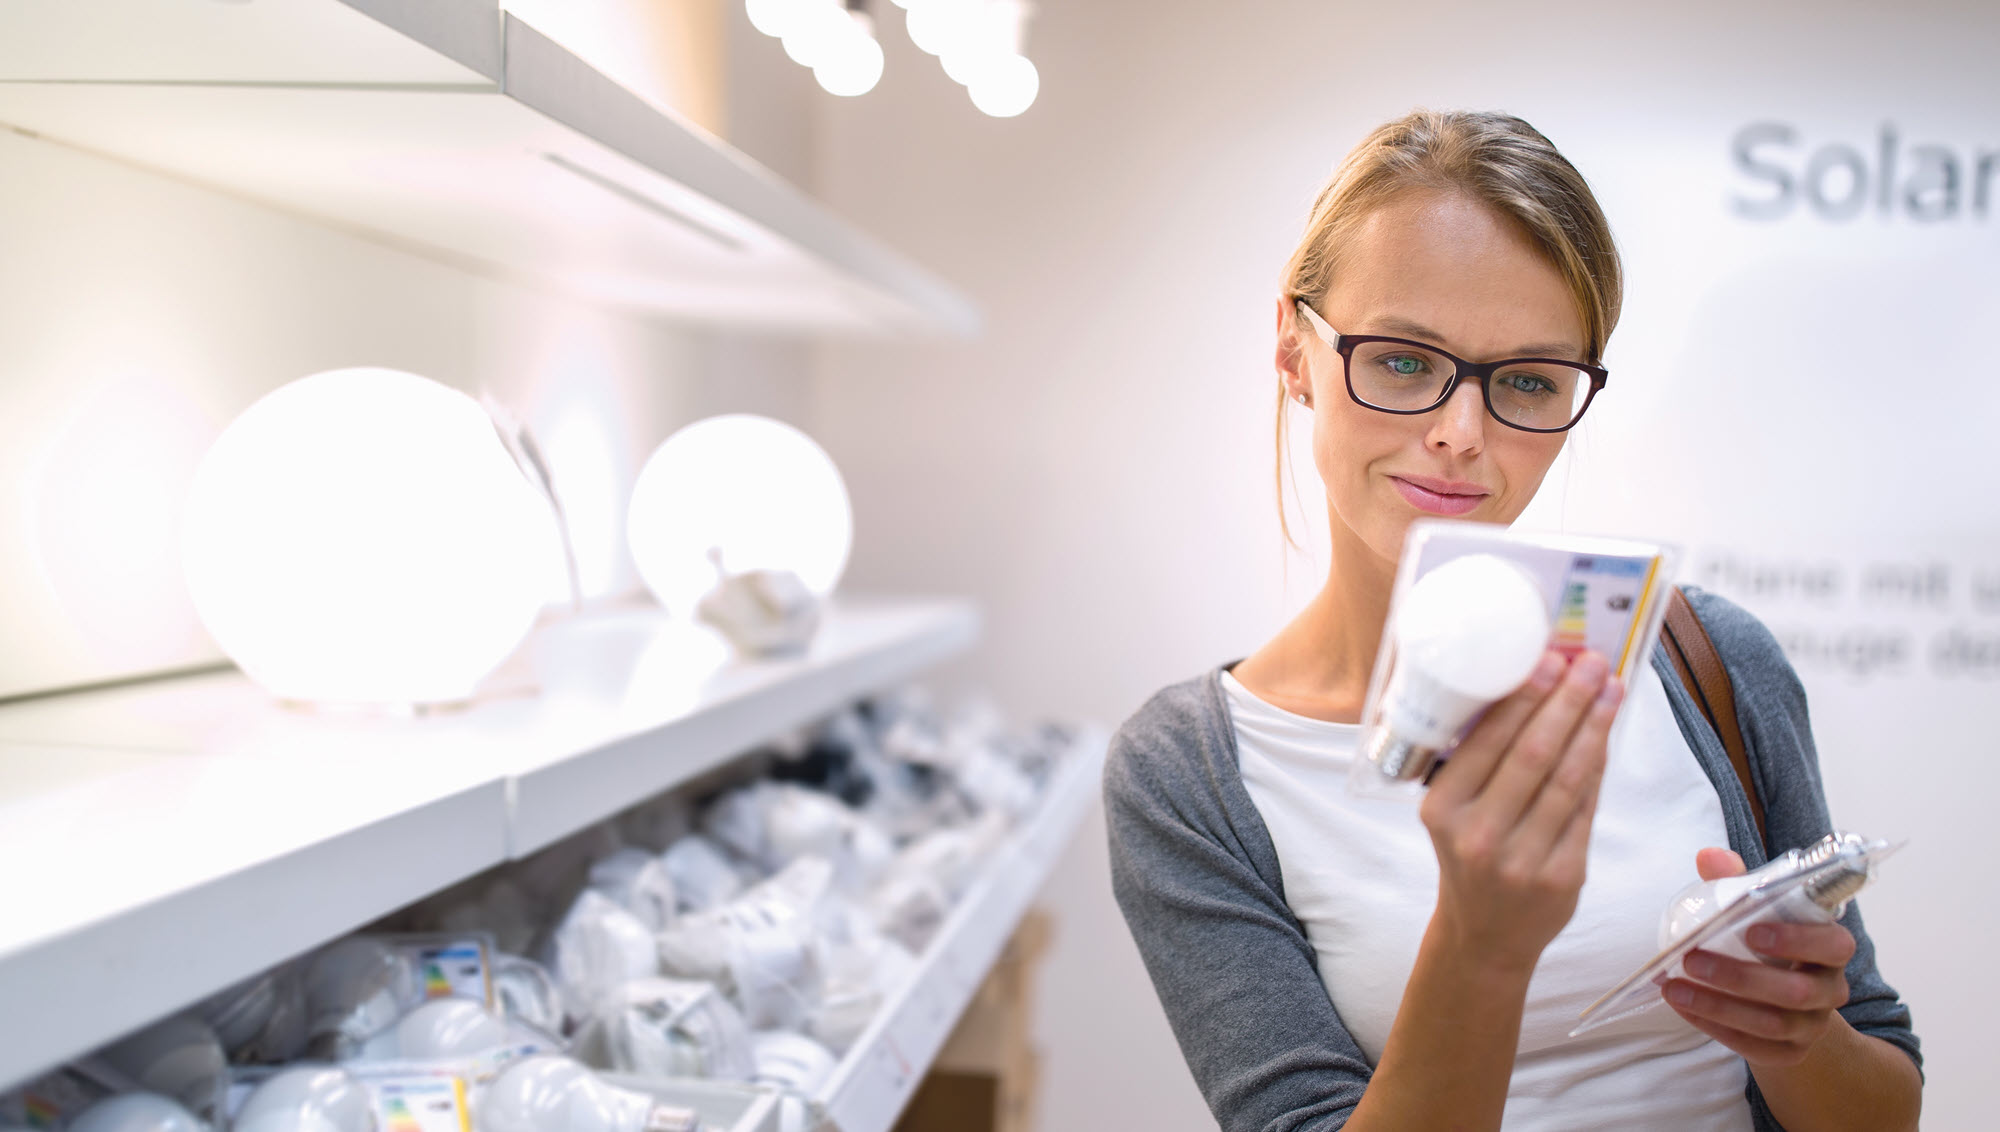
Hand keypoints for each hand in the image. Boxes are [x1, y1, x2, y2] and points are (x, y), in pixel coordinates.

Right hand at [1419, 650, 1622, 973]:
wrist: (1484, 936)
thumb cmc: (1469, 857)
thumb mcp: (1452, 812)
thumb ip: (1482, 764)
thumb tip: (1534, 692)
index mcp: (1442, 810)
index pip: (1490, 742)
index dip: (1526, 697)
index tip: (1551, 660)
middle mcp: (1479, 836)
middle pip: (1535, 754)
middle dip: (1569, 701)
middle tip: (1592, 664)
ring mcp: (1523, 860)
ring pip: (1569, 779)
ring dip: (1594, 728)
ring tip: (1611, 690)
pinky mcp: (1563, 877)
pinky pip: (1586, 810)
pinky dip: (1598, 768)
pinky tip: (1605, 736)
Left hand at [1664, 848, 1855, 1067]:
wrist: (1786, 1002)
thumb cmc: (1770, 944)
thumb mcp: (1759, 911)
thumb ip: (1737, 882)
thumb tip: (1709, 856)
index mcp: (1831, 949)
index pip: (1834, 944)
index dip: (1797, 939)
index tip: (1752, 930)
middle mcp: (1829, 990)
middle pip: (1796, 991)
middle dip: (1740, 976)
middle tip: (1692, 959)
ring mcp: (1812, 1026)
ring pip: (1772, 1024)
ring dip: (1718, 1005)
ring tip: (1674, 987)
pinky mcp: (1790, 1053)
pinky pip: (1755, 1047)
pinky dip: (1716, 1028)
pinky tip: (1684, 1008)